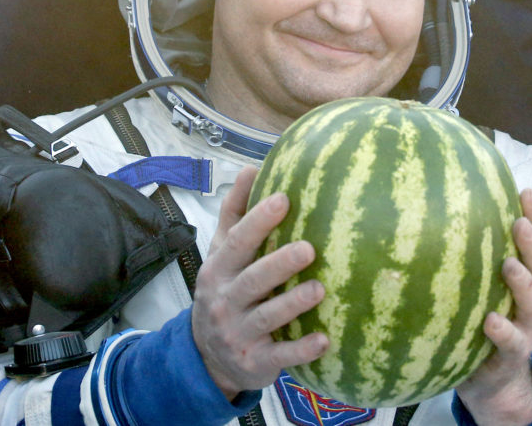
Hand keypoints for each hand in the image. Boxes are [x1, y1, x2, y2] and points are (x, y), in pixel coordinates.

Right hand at [191, 166, 328, 399]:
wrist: (206, 357)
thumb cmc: (225, 291)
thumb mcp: (222, 254)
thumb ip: (235, 214)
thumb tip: (251, 168)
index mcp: (219, 270)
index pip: (237, 242)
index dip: (258, 221)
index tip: (284, 199)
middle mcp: (226, 301)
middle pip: (252, 280)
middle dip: (279, 264)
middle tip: (309, 248)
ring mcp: (239, 334)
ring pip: (267, 318)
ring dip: (292, 304)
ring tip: (320, 289)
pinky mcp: (255, 362)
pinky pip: (280, 356)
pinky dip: (301, 350)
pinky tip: (325, 340)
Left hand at [455, 188, 531, 424]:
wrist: (493, 382)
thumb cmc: (483, 320)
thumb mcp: (484, 287)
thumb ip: (476, 257)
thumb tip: (444, 208)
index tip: (525, 190)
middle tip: (518, 222)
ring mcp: (528, 329)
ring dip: (523, 283)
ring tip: (509, 264)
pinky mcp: (512, 356)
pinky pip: (511, 342)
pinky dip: (502, 330)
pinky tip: (490, 320)